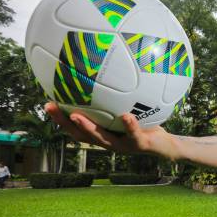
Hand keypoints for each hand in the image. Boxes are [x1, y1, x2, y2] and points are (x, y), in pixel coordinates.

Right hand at [44, 102, 177, 158]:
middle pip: (82, 135)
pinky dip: (129, 125)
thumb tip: (109, 70)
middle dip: (65, 122)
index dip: (61, 118)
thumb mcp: (133, 108)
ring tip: (77, 116)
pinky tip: (125, 115)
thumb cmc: (148, 124)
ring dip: (89, 128)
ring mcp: (124, 145)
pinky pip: (133, 134)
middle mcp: (110, 142)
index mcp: (104, 133)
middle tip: (51, 107)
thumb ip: (120, 96)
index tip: (47, 102)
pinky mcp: (140, 145)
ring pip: (103, 139)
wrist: (168, 145)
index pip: (77, 127)